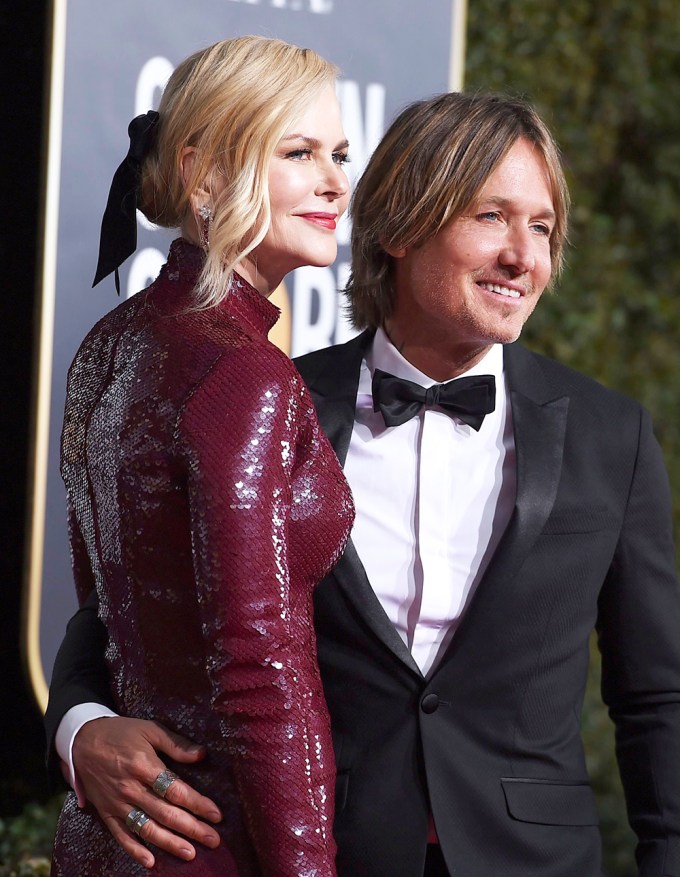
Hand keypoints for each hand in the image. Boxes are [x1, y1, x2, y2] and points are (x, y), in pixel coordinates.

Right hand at [72, 716, 221, 868]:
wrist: (81, 741)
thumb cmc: (120, 733)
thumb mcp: (149, 730)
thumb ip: (176, 744)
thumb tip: (202, 755)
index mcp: (144, 765)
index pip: (176, 790)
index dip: (198, 804)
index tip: (216, 815)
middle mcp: (131, 788)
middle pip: (166, 813)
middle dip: (192, 828)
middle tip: (213, 840)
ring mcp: (117, 804)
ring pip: (147, 828)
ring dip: (170, 843)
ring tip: (190, 853)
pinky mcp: (106, 813)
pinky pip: (121, 836)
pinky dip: (135, 850)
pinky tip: (151, 862)